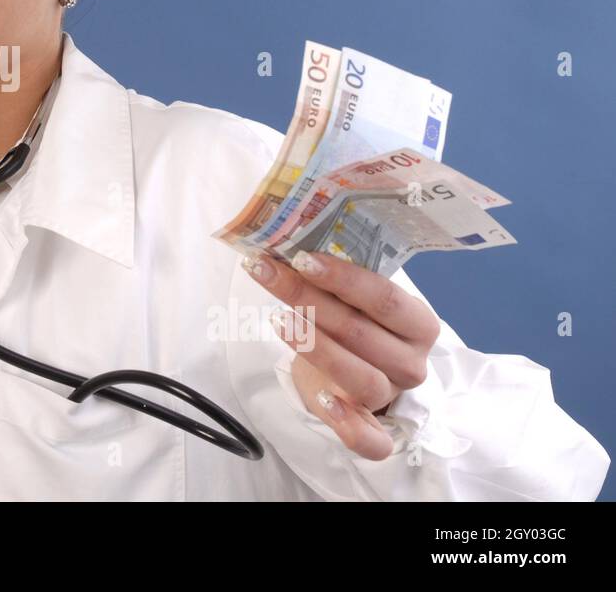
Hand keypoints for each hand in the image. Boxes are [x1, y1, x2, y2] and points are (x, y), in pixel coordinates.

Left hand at [241, 249, 441, 460]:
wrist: (352, 372)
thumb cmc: (354, 324)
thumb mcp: (353, 299)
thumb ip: (334, 278)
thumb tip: (285, 245)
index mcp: (417, 323)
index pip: (385, 298)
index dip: (343, 278)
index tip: (301, 258)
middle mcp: (411, 361)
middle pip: (361, 332)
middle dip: (309, 300)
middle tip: (267, 274)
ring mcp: (394, 397)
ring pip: (362, 379)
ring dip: (318, 349)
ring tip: (279, 322)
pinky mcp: (376, 430)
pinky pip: (371, 440)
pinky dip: (348, 424)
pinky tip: (322, 399)